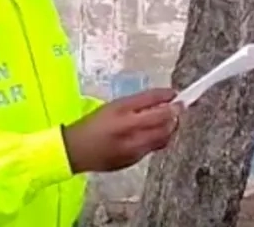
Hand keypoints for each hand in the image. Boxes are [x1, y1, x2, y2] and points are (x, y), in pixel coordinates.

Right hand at [61, 88, 182, 173]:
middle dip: (174, 113)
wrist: (75, 151)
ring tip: (167, 120)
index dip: (167, 96)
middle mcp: (128, 129)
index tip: (176, 94)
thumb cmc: (95, 125)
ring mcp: (132, 147)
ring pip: (163, 136)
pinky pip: (153, 148)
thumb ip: (140, 104)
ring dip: (170, 127)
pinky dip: (158, 138)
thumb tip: (165, 99)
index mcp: (121, 111)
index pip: (151, 100)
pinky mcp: (134, 160)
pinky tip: (152, 134)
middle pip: (163, 120)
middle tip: (177, 108)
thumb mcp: (115, 107)